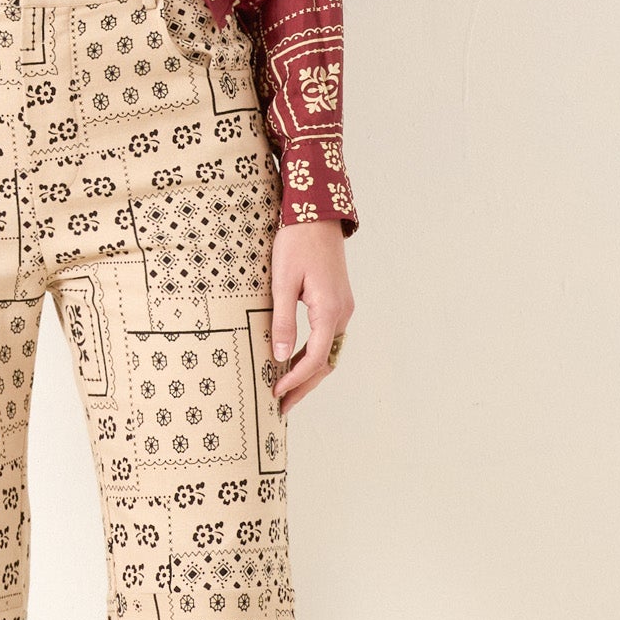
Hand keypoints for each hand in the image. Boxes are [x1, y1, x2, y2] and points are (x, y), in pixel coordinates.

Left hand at [268, 220, 353, 413]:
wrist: (317, 213)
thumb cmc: (296, 243)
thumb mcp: (282, 282)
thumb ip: (282, 321)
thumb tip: (280, 357)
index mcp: (330, 310)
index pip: (315, 358)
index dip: (295, 379)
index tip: (275, 392)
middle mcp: (342, 313)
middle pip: (326, 362)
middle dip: (304, 386)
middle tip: (282, 406)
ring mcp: (343, 307)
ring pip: (329, 352)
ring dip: (309, 373)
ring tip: (286, 390)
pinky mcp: (337, 301)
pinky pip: (328, 338)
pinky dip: (313, 355)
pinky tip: (295, 361)